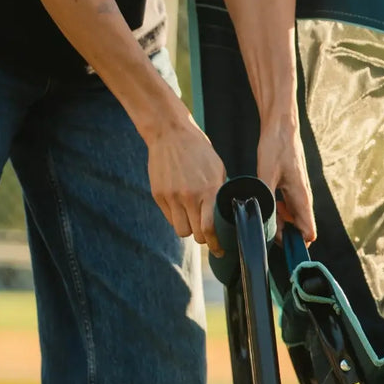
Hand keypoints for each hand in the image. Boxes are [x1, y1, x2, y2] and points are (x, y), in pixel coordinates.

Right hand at [146, 114, 227, 253]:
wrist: (170, 133)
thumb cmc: (199, 151)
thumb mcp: (218, 170)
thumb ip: (219, 193)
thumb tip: (224, 214)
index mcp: (209, 190)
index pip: (210, 229)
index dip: (215, 244)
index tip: (219, 250)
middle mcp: (189, 196)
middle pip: (195, 235)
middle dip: (203, 238)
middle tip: (206, 233)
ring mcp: (171, 196)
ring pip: (181, 230)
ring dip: (188, 228)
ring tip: (192, 218)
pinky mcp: (158, 194)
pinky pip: (169, 217)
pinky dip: (176, 217)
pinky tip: (181, 206)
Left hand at [258, 121, 316, 242]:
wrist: (281, 126)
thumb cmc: (276, 146)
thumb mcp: (266, 173)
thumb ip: (266, 199)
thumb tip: (263, 221)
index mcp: (301, 198)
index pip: (309, 233)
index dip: (295, 243)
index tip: (277, 242)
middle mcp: (304, 198)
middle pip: (300, 229)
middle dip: (283, 234)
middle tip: (264, 225)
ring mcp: (299, 193)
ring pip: (293, 219)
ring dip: (280, 222)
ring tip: (263, 212)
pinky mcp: (293, 187)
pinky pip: (289, 208)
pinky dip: (279, 211)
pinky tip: (266, 202)